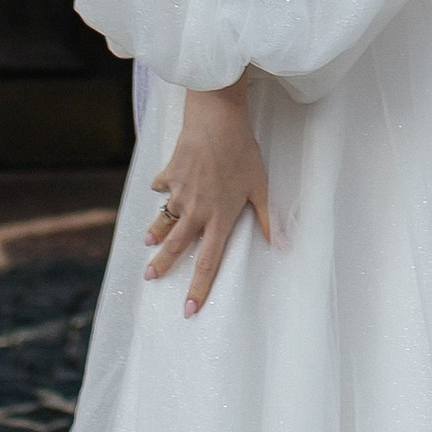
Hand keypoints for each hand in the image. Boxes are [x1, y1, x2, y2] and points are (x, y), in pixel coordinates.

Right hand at [144, 81, 274, 315]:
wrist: (216, 121)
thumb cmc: (243, 153)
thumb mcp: (261, 186)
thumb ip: (268, 219)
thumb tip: (284, 246)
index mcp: (218, 219)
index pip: (208, 263)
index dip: (198, 289)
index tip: (189, 310)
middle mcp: (195, 212)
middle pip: (175, 247)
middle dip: (162, 265)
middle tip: (149, 278)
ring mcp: (179, 194)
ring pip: (163, 219)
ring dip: (155, 232)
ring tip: (148, 244)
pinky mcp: (169, 174)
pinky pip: (163, 185)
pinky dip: (162, 187)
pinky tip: (160, 187)